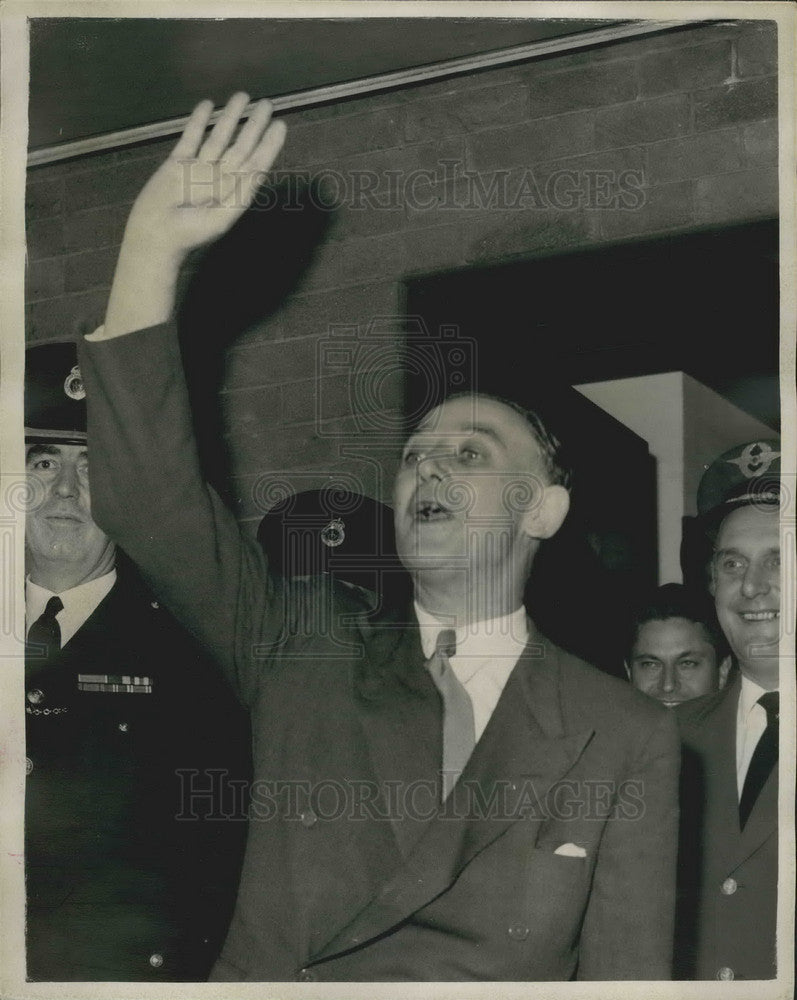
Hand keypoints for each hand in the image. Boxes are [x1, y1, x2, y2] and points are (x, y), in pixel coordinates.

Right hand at [100, 93, 285, 338]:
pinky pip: (191, 137)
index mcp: (233, 192)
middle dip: (254, 125)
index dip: (269, 145)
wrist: (156, 236)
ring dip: (231, 117)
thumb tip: (260, 171)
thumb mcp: (223, 217)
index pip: (256, 164)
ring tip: (243, 96)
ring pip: (219, 137)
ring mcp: (198, 169)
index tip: (280, 125)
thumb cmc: (191, 234)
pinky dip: (199, 121)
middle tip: (268, 104)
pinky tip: (208, 105)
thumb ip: (242, 194)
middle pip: (241, 146)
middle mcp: (219, 178)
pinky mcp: (177, 163)